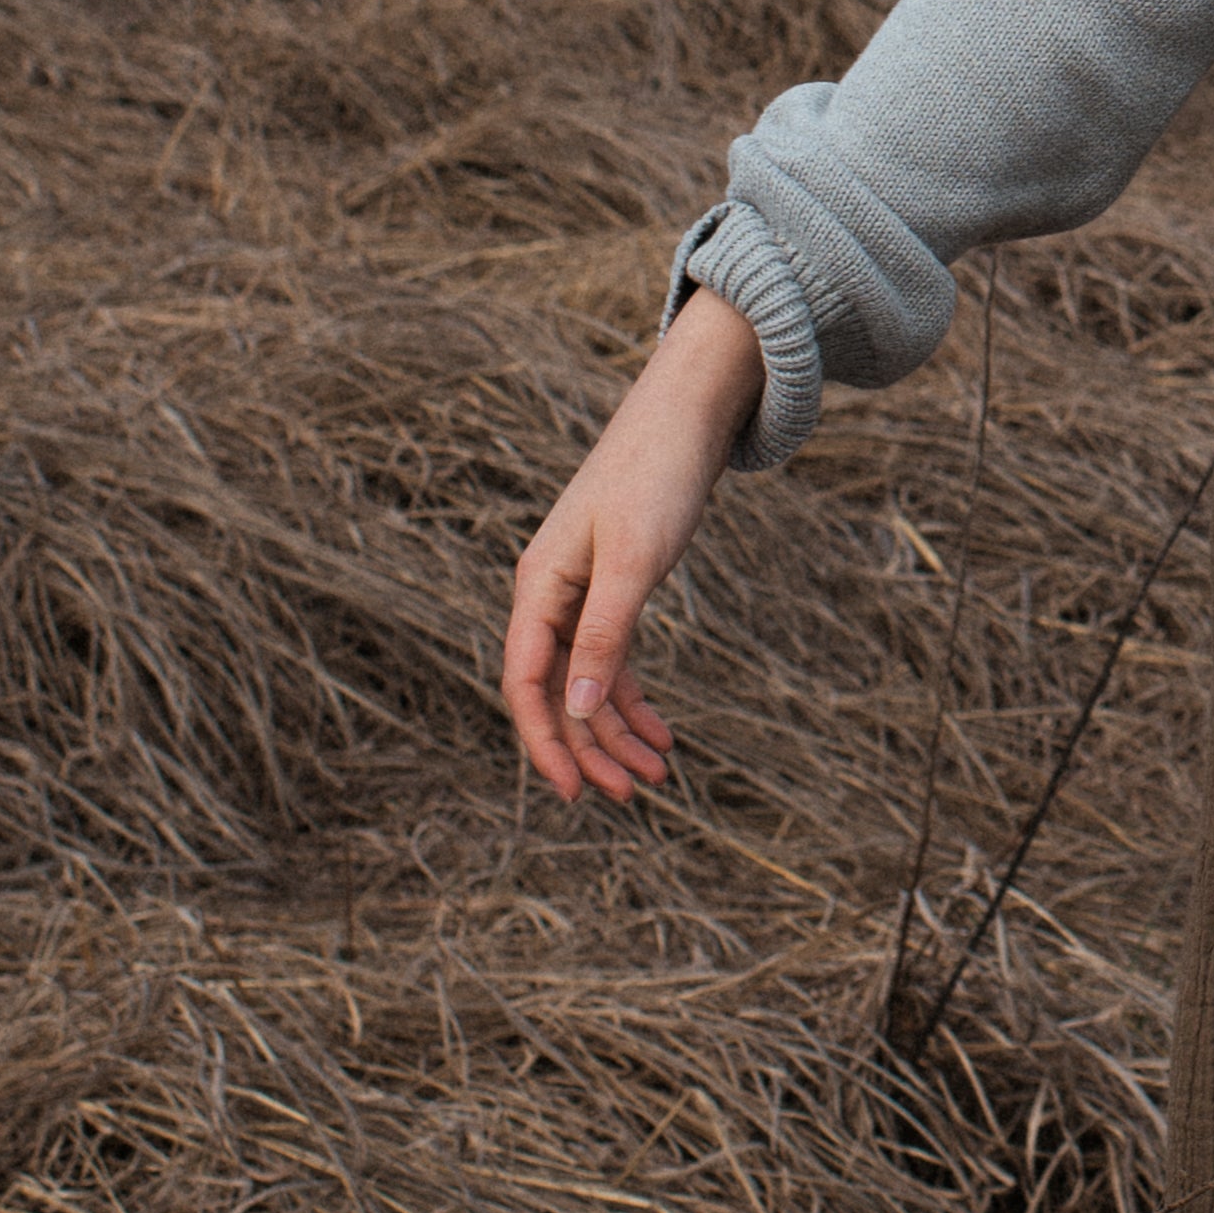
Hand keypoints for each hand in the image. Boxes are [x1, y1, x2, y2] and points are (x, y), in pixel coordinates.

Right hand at [501, 283, 767, 802]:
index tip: (576, 794)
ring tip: (659, 776)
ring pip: (588, 683)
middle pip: (558, 692)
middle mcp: (550, 595)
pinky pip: (611, 659)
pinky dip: (633, 698)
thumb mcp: (632, 562)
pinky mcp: (614, 587)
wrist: (688, 415)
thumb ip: (603, 634)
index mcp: (538, 588)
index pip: (525, 684)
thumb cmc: (657, 478)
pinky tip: (663, 733)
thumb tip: (576, 710)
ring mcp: (581, 593)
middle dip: (593, 748)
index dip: (546, 743)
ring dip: (618, 731)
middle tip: (634, 797)